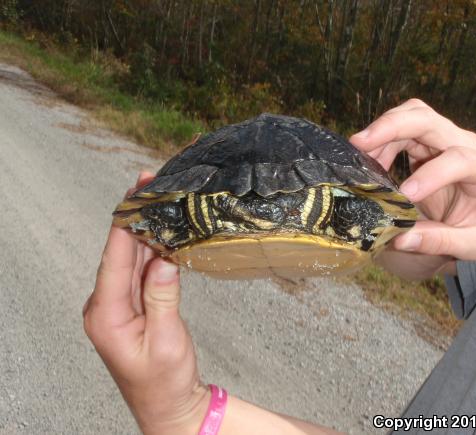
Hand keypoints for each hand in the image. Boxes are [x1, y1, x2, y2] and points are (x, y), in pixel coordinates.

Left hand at [83, 172, 208, 434]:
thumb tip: (164, 259)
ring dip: (144, 228)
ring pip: (131, 257)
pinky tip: (161, 230)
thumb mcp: (166, 340)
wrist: (169, 405)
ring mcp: (118, 304)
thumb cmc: (164, 381)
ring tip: (157, 198)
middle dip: (135, 216)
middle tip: (150, 183)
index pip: (115, 258)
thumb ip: (163, 298)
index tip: (138, 191)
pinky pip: (141, 270)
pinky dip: (151, 248)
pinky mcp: (132, 305)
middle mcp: (106, 305)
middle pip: (120, 251)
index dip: (127, 222)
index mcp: (106, 314)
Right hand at [350, 99, 475, 278]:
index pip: (460, 160)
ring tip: (357, 155)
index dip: (432, 174)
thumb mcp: (472, 245)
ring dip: (381, 130)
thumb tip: (401, 239)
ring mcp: (445, 138)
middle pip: (429, 120)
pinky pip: (402, 126)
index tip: (405, 195)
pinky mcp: (425, 140)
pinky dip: (381, 139)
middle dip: (392, 127)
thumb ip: (441, 242)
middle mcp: (465, 145)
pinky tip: (368, 162)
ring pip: (412, 115)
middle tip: (359, 144)